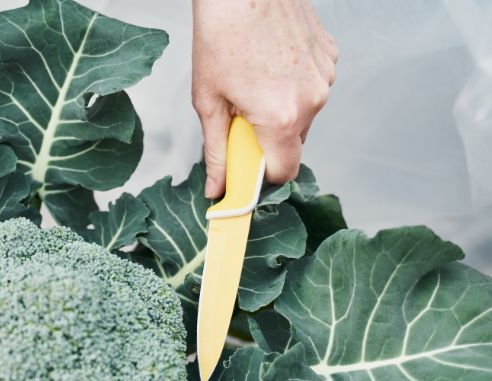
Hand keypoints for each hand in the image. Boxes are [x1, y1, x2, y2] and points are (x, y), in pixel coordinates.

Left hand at [191, 0, 337, 197]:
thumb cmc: (222, 35)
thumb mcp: (208, 102)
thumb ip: (216, 151)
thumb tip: (217, 188)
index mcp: (281, 117)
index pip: (283, 172)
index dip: (261, 173)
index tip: (245, 166)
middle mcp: (311, 99)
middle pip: (293, 143)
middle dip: (267, 138)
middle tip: (240, 114)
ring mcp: (325, 76)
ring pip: (304, 113)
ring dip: (280, 109)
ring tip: (254, 80)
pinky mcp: (329, 55)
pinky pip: (311, 85)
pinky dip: (292, 84)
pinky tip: (270, 63)